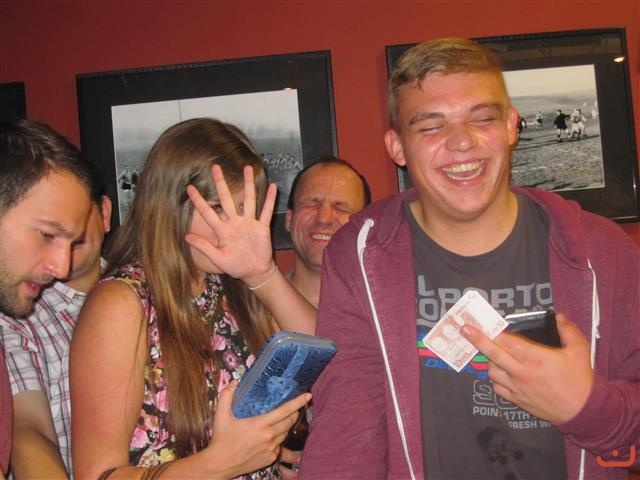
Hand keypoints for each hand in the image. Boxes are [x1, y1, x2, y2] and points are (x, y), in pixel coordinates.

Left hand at [185, 164, 277, 281]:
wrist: (254, 272)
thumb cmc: (235, 266)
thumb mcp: (218, 258)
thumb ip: (204, 246)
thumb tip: (186, 236)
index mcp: (222, 230)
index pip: (208, 212)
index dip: (198, 201)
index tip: (189, 187)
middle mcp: (235, 222)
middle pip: (227, 199)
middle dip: (221, 183)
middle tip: (215, 167)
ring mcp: (249, 223)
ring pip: (248, 200)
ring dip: (248, 185)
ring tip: (247, 169)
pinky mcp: (262, 227)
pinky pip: (266, 211)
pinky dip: (270, 199)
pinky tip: (273, 187)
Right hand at [206, 381, 310, 476]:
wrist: (220, 464)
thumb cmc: (221, 439)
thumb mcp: (221, 415)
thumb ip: (227, 395)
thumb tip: (234, 382)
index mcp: (260, 424)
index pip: (285, 410)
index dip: (298, 402)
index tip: (308, 395)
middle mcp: (269, 437)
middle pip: (290, 422)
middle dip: (295, 413)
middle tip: (295, 407)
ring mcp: (271, 449)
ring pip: (286, 434)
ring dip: (287, 426)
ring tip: (283, 420)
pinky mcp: (270, 459)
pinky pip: (280, 446)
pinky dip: (279, 439)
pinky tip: (272, 435)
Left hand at [461, 313, 593, 423]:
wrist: (583, 412)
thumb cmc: (580, 380)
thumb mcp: (580, 350)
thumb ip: (567, 330)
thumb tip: (557, 316)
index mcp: (535, 358)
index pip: (506, 341)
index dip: (490, 331)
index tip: (477, 323)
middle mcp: (521, 372)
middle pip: (492, 354)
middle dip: (476, 340)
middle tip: (464, 330)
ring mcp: (517, 387)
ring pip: (492, 371)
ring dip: (489, 360)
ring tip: (493, 354)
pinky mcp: (517, 400)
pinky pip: (497, 388)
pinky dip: (495, 379)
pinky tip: (500, 373)